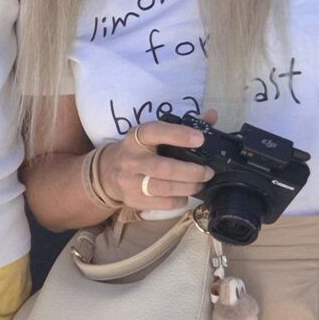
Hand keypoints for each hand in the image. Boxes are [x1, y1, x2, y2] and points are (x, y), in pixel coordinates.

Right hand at [92, 116, 213, 216]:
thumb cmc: (139, 150)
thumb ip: (182, 126)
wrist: (107, 172)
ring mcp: (129, 182)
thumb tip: (211, 116)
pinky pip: (162, 203)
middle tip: (207, 172)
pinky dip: (179, 200)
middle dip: (191, 172)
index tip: (200, 139)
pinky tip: (184, 195)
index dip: (178, 135)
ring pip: (164, 188)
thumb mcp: (152, 135)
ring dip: (188, 187)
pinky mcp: (133, 199)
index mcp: (136, 138)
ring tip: (200, 184)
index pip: (155, 132)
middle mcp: (130, 159)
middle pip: (164, 168)